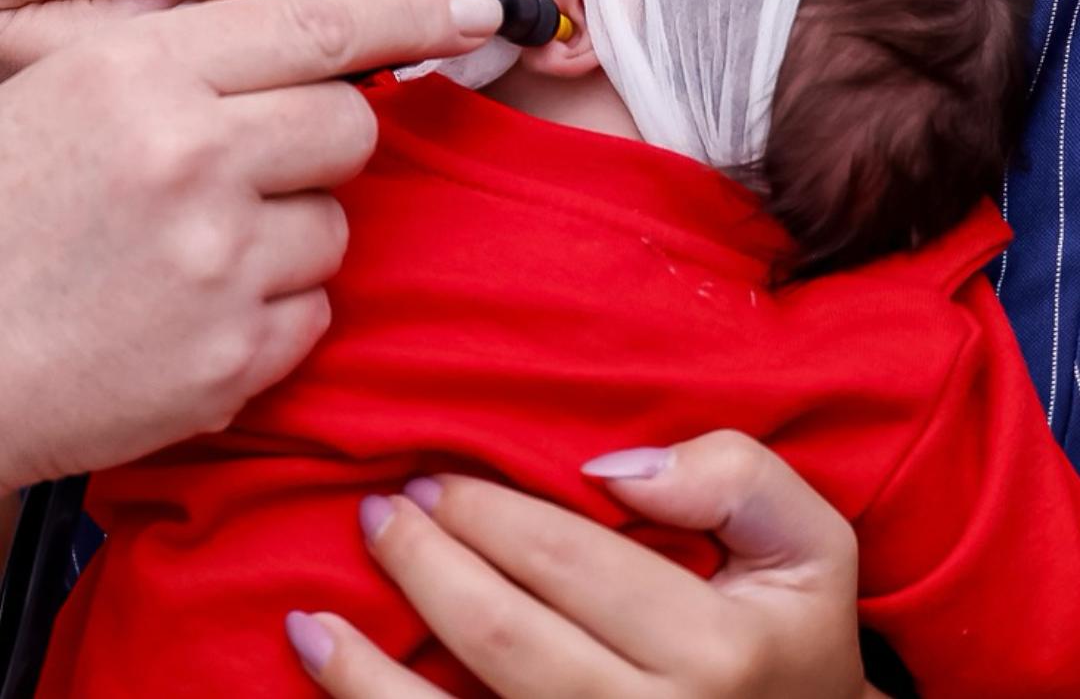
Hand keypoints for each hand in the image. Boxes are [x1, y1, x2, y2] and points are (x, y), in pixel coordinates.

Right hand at [0, 0, 501, 492]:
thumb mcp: (65, 91)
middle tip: (261, 162)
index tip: (478, 3)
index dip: (413, 9)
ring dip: (292, 232)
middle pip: (350, 124)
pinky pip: (316, 308)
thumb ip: (186, 54)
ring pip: (338, 223)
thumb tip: (319, 38)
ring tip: (201, 250)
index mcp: (138, 75)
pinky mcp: (234, 355)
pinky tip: (196, 310)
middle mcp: (187, 158)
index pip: (315, 22)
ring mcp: (216, 262)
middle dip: (327, 139)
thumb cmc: (4, 217)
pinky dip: (274, 309)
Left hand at [287, 432, 881, 697]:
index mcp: (720, 652)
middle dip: (428, 566)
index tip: (436, 477)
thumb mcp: (808, 542)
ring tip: (316, 613)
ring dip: (371, 671)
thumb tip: (609, 470)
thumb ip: (736, 476)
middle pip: (507, 639)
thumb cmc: (788, 638)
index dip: (490, 514)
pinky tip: (329, 683)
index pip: (572, 563)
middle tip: (382, 512)